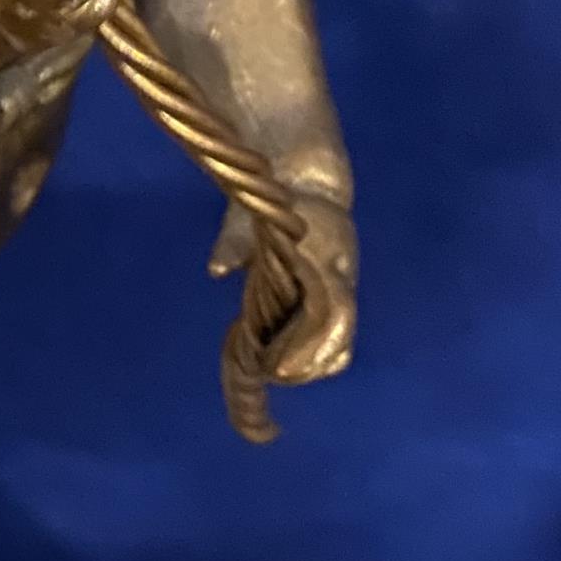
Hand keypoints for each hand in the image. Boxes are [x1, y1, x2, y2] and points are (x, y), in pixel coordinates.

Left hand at [210, 188, 356, 383]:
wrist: (312, 185)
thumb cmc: (276, 203)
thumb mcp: (251, 214)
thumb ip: (235, 242)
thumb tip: (216, 270)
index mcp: (326, 255)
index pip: (331, 310)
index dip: (308, 345)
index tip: (276, 369)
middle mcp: (341, 277)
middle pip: (339, 334)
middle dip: (307, 364)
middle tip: (269, 374)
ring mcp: (344, 291)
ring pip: (341, 343)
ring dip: (309, 367)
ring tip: (271, 373)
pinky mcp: (339, 302)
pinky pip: (336, 343)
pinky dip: (313, 362)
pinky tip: (284, 368)